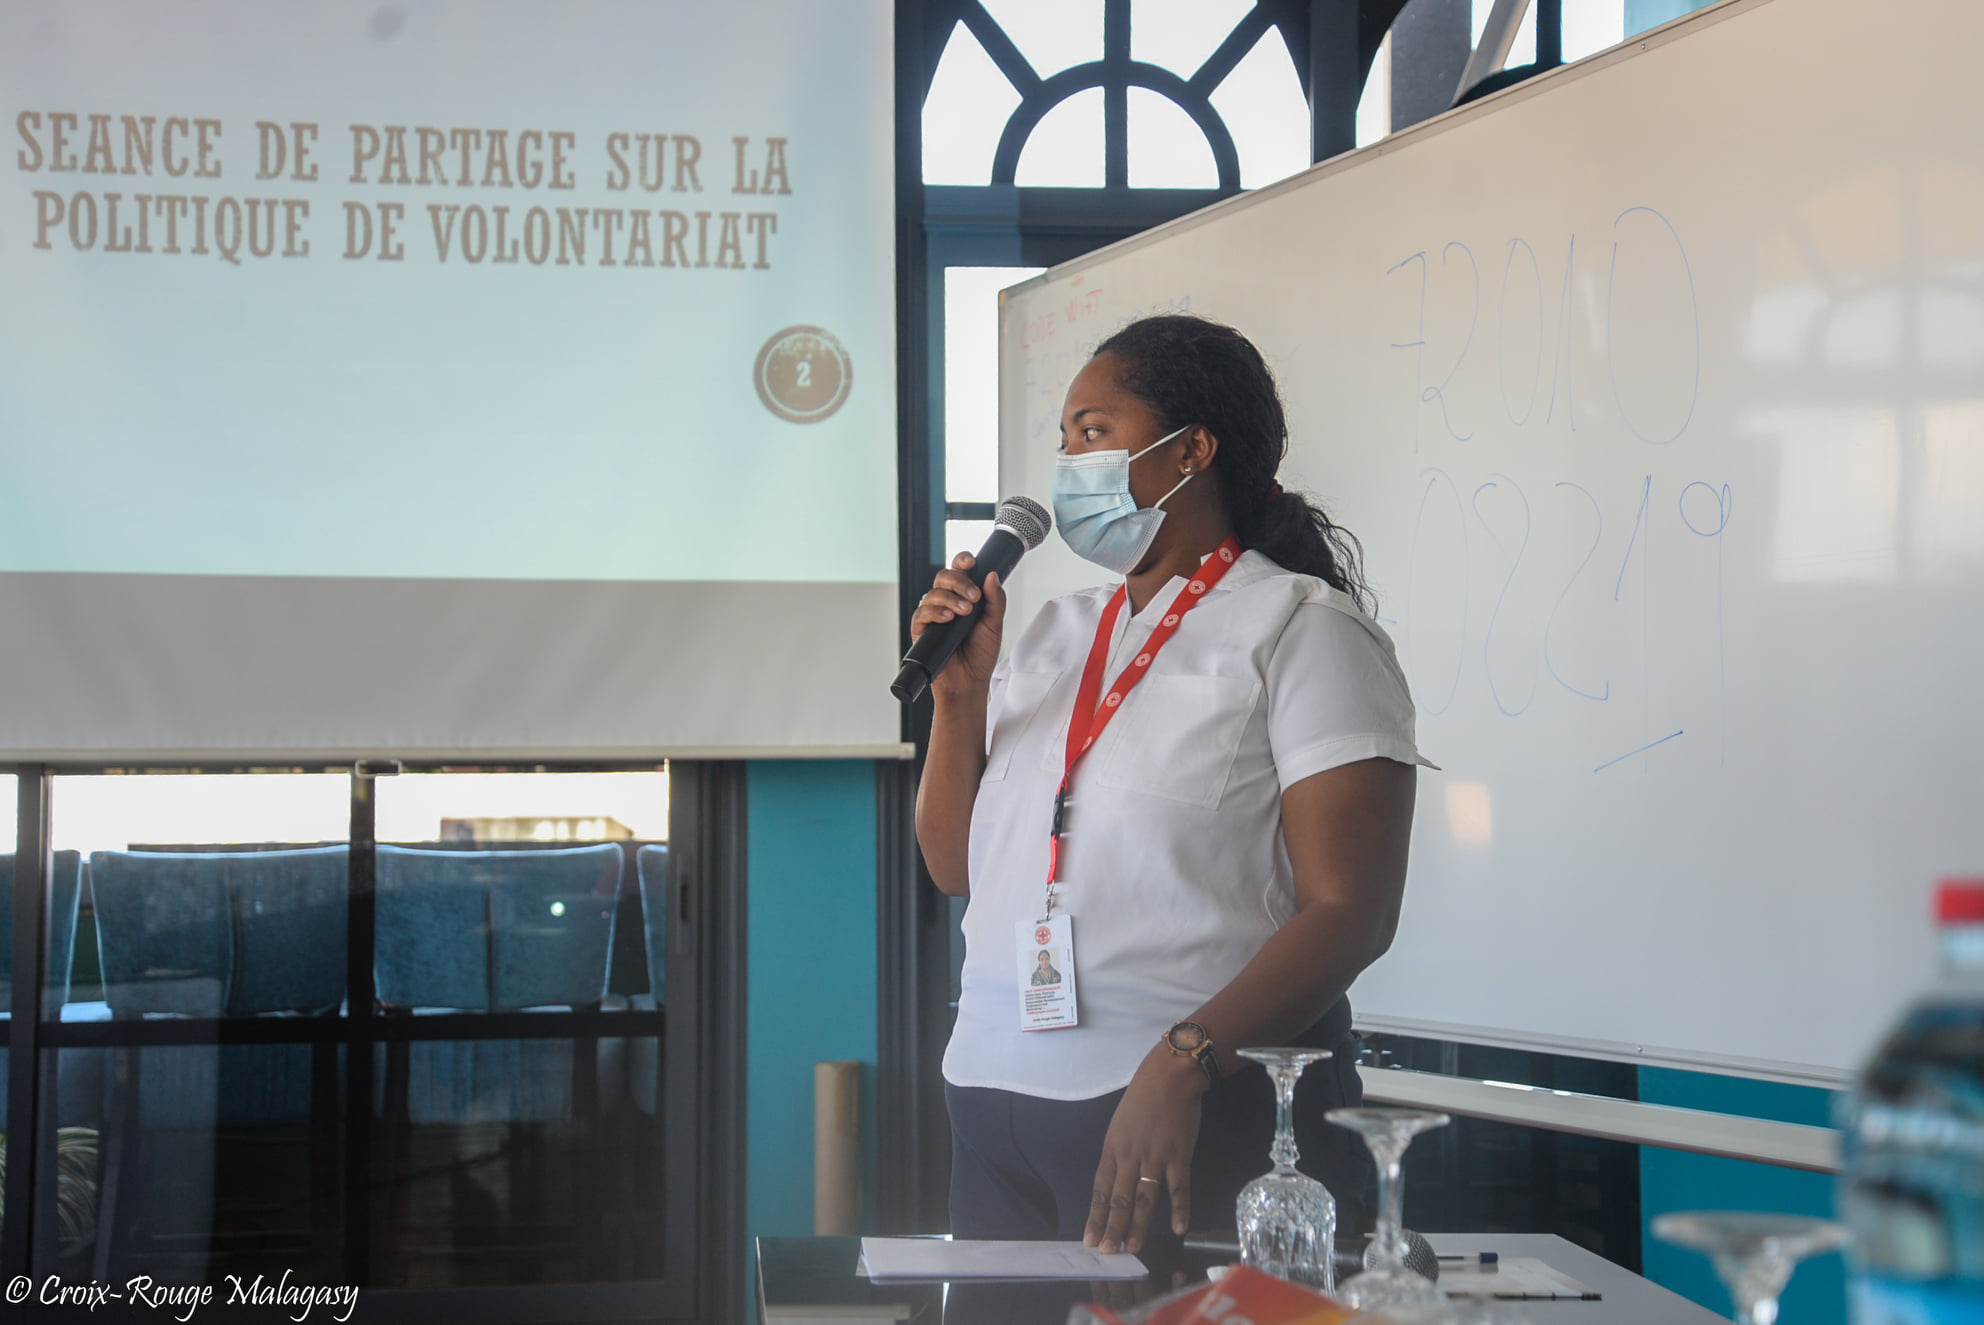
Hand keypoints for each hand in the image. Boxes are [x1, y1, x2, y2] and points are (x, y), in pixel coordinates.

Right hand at [908, 552, 1006, 698]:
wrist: (970, 681)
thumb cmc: (980, 654)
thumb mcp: (994, 624)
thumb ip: (996, 600)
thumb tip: (992, 575)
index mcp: (963, 597)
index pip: (958, 571)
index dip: (962, 561)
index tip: (971, 562)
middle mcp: (946, 603)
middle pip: (943, 576)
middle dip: (959, 581)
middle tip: (974, 597)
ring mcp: (933, 616)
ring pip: (932, 593)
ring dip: (950, 598)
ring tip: (964, 613)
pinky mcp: (922, 631)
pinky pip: (921, 613)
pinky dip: (935, 612)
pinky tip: (948, 619)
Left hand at [1084, 1048, 1207, 1254]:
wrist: (1170, 1077)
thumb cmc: (1144, 1098)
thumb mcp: (1120, 1124)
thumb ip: (1119, 1153)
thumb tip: (1116, 1181)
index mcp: (1113, 1149)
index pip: (1101, 1189)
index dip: (1095, 1216)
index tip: (1089, 1239)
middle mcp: (1130, 1156)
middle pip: (1119, 1198)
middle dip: (1112, 1228)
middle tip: (1107, 1252)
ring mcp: (1155, 1157)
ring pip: (1145, 1198)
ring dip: (1139, 1225)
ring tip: (1133, 1247)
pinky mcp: (1179, 1155)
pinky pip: (1178, 1187)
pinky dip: (1179, 1208)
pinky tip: (1179, 1228)